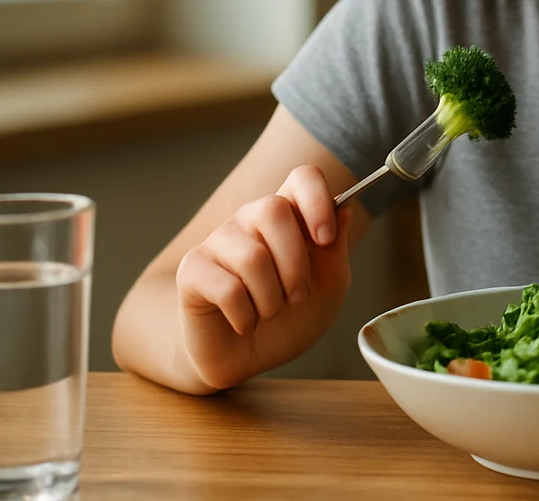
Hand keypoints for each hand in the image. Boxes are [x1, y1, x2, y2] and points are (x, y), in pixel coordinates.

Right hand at [175, 165, 353, 389]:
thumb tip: (346, 210)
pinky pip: (227, 288)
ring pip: (252, 256)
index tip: (326, 240)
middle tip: (298, 297)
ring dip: (271, 299)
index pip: (302, 177)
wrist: (247, 361)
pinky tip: (244, 323)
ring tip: (269, 313)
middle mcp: (250, 219)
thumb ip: (336, 253)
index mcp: (288, 217)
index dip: (317, 200)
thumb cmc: (289, 321)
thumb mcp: (328, 291)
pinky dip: (246, 316)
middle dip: (295, 263)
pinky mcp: (193, 270)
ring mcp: (218, 242)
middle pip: (272, 209)